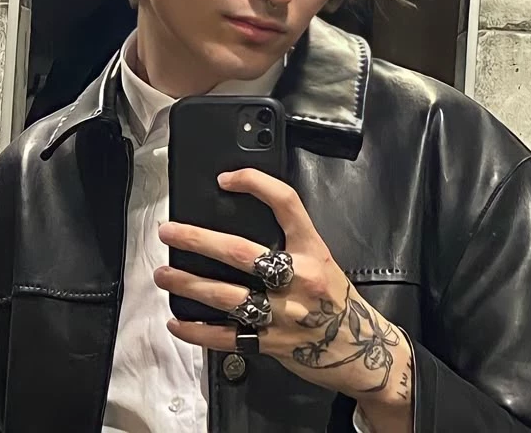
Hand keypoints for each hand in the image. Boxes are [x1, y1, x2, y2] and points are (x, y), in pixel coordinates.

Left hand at [154, 169, 412, 423]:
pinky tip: (177, 323)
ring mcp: (285, 314)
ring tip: (164, 275)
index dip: (255, 184)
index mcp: (314, 250)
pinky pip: (229, 338)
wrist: (367, 351)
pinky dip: (198, 331)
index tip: (225, 179)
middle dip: (198, 241)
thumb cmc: (336, 298)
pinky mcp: (274, 344)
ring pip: (228, 296)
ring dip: (189, 285)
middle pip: (240, 253)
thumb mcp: (322, 259)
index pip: (286, 204)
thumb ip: (290, 243)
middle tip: (170, 232)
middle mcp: (300, 279)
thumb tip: (238, 222)